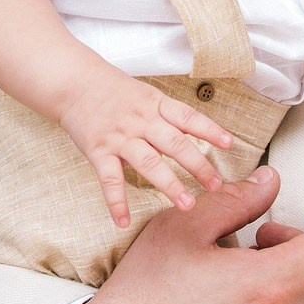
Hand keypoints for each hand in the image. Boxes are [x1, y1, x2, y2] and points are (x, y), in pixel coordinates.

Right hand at [56, 72, 237, 226]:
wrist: (74, 83)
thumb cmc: (114, 91)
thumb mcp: (146, 95)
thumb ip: (169, 116)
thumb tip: (200, 134)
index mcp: (155, 105)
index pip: (187, 117)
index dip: (209, 130)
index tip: (229, 144)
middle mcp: (140, 121)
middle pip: (174, 143)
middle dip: (198, 165)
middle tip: (216, 186)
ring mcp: (119, 137)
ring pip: (148, 163)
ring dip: (169, 185)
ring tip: (187, 205)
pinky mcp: (98, 151)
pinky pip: (109, 179)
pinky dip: (116, 202)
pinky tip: (123, 221)